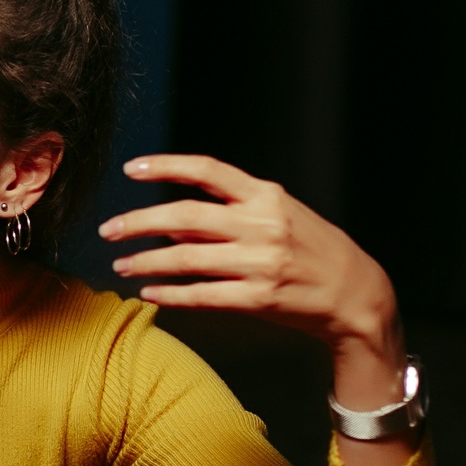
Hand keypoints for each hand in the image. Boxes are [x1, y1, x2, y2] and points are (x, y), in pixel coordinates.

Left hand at [98, 154, 401, 365]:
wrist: (355, 291)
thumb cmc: (313, 249)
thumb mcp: (281, 213)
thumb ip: (233, 210)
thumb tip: (175, 216)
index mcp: (266, 195)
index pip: (207, 170)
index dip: (165, 166)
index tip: (131, 169)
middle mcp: (262, 225)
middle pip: (184, 217)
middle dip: (139, 223)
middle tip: (109, 230)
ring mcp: (260, 263)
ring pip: (186, 259)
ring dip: (146, 262)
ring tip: (122, 265)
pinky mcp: (259, 299)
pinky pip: (203, 296)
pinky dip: (171, 294)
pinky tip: (150, 292)